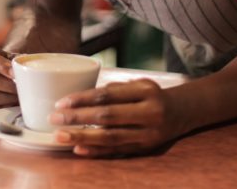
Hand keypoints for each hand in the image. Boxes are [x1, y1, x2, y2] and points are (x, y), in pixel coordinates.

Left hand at [49, 79, 186, 156]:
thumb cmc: (152, 95)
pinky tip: (79, 149)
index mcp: (146, 91)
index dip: (82, 99)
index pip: (108, 95)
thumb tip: (81, 97)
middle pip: (107, 116)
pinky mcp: (146, 148)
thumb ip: (115, 88)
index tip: (61, 102)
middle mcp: (149, 112)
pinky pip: (117, 151)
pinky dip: (97, 151)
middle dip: (78, 118)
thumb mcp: (140, 84)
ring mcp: (149, 133)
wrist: (182, 113)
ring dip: (82, 137)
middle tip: (54, 119)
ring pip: (110, 137)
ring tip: (61, 136)